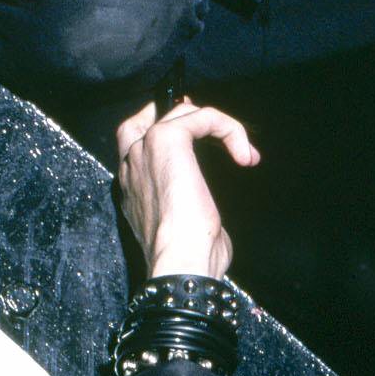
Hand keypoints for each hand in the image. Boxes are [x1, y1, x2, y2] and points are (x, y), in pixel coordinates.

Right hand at [114, 97, 256, 282]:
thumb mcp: (187, 232)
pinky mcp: (165, 140)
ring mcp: (144, 149)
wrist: (180, 263)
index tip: (201, 137)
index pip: (135, 145)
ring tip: (242, 151)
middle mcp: (130, 166)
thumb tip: (210, 215)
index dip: (166, 133)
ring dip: (219, 126)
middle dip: (182, 115)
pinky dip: (229, 128)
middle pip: (149, 117)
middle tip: (215, 126)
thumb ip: (189, 210)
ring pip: (182, 113)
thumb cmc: (188, 259)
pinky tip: (244, 154)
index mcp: (130, 189)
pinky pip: (202, 116)